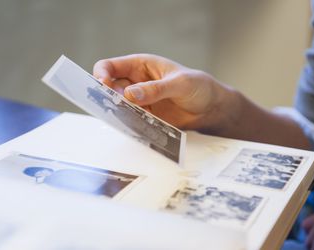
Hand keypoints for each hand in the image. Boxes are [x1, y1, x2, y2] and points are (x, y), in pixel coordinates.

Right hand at [93, 54, 236, 130]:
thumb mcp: (179, 84)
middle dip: (109, 97)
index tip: (103, 86)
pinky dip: (129, 124)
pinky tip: (135, 126)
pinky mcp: (145, 116)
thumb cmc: (198, 86)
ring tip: (128, 117)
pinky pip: (130, 120)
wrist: (210, 108)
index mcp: (140, 66)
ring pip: (118, 106)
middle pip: (110, 88)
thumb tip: (130, 95)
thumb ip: (156, 89)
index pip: (110, 66)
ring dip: (119, 112)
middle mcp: (136, 82)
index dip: (102, 75)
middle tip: (117, 106)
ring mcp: (139, 101)